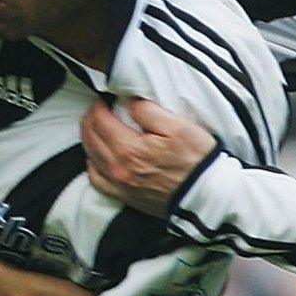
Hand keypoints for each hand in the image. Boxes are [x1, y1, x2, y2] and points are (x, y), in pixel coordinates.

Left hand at [80, 97, 218, 216]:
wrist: (206, 195)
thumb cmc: (196, 161)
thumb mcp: (178, 126)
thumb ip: (148, 111)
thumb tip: (128, 102)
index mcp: (129, 149)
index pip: (99, 121)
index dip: (98, 105)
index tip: (104, 98)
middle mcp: (119, 169)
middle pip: (90, 138)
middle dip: (90, 119)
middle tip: (98, 109)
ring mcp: (121, 185)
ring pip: (90, 158)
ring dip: (89, 139)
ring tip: (95, 128)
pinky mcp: (127, 197)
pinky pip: (97, 181)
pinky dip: (93, 166)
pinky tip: (98, 158)